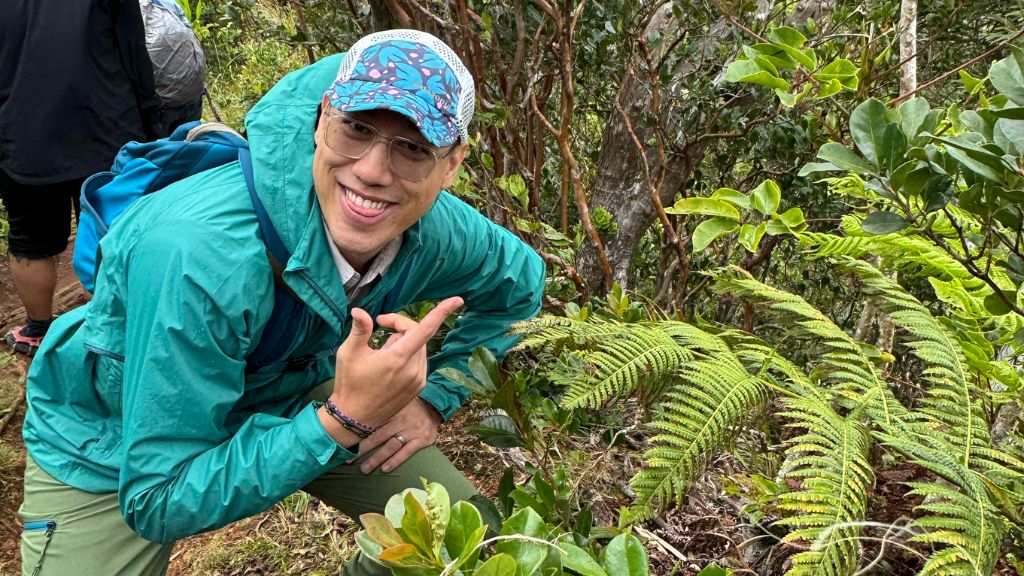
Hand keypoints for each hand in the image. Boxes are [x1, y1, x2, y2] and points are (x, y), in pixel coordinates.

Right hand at [327, 296, 461, 439]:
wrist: (355, 417)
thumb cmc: (349, 384)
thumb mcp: (349, 353)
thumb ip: (360, 329)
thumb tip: (358, 310)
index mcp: (397, 358)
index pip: (424, 329)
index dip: (441, 312)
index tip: (457, 300)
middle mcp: (413, 369)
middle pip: (418, 333)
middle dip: (401, 325)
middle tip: (380, 324)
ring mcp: (418, 379)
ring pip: (419, 346)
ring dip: (405, 340)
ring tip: (382, 350)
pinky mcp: (419, 386)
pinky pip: (419, 360)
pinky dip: (408, 354)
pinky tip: (390, 363)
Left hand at [358, 398, 441, 473]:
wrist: (434, 407)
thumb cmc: (409, 406)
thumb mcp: (395, 402)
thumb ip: (380, 408)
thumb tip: (356, 412)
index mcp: (392, 409)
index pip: (372, 423)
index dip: (358, 434)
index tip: (345, 443)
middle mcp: (401, 420)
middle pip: (379, 436)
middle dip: (363, 449)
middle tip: (350, 459)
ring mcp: (412, 431)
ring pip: (391, 446)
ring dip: (377, 458)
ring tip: (365, 469)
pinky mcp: (422, 440)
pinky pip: (407, 452)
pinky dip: (395, 461)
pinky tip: (385, 469)